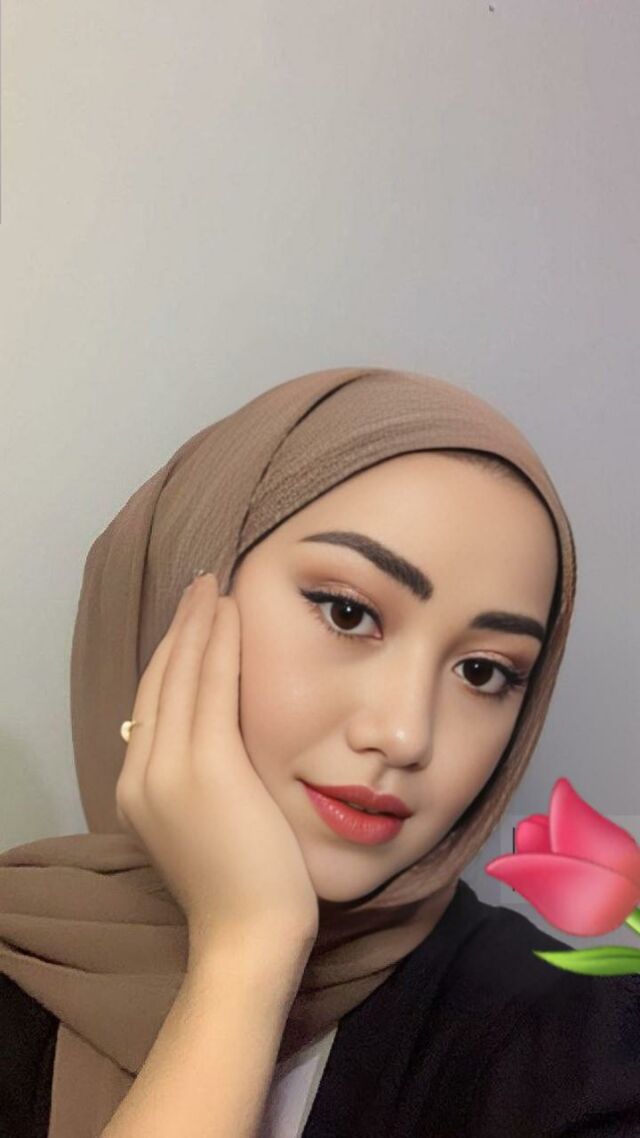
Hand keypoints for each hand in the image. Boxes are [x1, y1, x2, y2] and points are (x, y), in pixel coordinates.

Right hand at [115, 573, 318, 959]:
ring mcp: (168, 769)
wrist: (248, 937)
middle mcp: (141, 773)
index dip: (172, 657)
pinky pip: (213, 686)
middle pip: (160, 682)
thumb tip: (212, 741)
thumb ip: (198, 781)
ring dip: (200, 623)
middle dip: (182, 628)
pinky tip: (231, 611)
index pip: (154, 704)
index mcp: (137, 789)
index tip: (193, 623)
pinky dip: (220, 643)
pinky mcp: (207, 766)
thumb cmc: (243, 888)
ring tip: (215, 586)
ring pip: (182, 675)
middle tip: (202, 586)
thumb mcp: (205, 825)